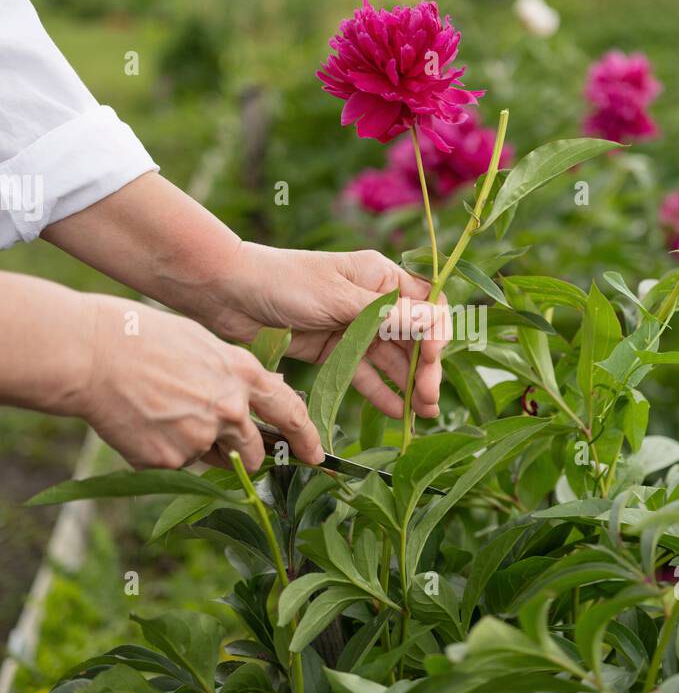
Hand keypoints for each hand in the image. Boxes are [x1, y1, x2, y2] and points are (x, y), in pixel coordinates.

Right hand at [77, 296, 323, 470]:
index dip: (306, 438)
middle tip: (220, 441)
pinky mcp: (171, 460)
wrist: (92, 356)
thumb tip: (268, 386)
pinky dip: (164, 452)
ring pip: (216, 460)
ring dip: (204, 450)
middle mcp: (230, 409)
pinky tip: (142, 422)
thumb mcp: (203, 343)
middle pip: (255, 451)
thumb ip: (235, 372)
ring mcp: (201, 438)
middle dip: (248, 454)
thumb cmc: (142, 338)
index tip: (316, 456)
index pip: (290, 412)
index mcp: (242, 374)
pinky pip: (178, 465)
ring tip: (168, 417)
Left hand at [219, 246, 450, 421]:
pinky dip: (380, 390)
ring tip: (422, 415)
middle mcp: (373, 301)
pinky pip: (364, 372)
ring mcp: (353, 327)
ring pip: (392, 359)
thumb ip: (385, 316)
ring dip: (408, 384)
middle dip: (425, 368)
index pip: (427, 305)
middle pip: (414, 337)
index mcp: (380, 276)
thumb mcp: (337, 297)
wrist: (229, 293)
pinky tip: (395, 411)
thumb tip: (432, 323)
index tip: (432, 361)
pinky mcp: (333, 349)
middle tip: (429, 401)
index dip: (436, 335)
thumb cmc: (284, 281)